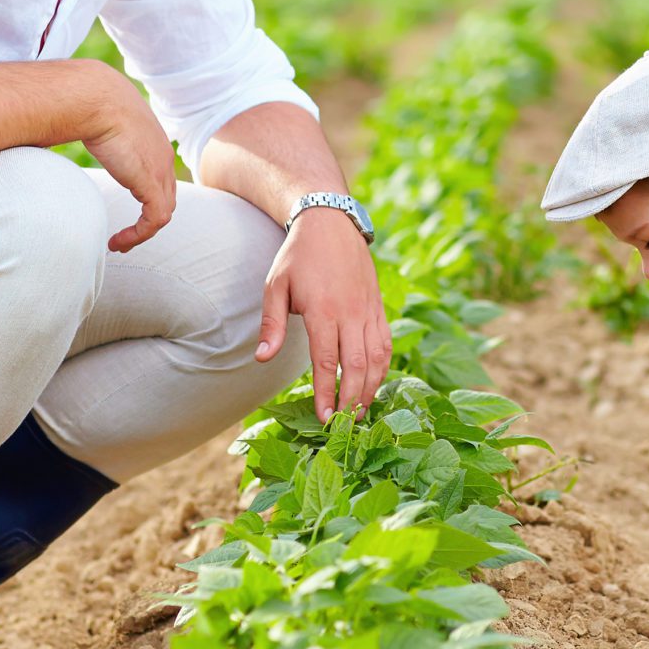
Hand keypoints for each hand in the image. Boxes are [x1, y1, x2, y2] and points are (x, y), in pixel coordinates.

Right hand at [78, 68, 175, 251]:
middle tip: (125, 235)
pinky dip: (139, 235)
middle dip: (147, 218)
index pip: (160, 175)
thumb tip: (52, 132)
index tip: (126, 207)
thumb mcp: (92, 117)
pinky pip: (155, 219)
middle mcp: (162, 155)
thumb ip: (87, 128)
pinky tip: (117, 242)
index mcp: (151, 139)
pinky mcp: (151, 183)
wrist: (91, 95)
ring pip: (162, 212)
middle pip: (166, 195)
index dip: (146, 195)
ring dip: (141, 232)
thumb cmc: (81, 101)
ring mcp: (160, 169)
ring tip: (119, 244)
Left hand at [258, 207, 391, 421]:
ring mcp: (369, 310)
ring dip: (371, 388)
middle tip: (344, 425)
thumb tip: (262, 358)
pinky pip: (386, 344)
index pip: (327, 361)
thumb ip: (272, 324)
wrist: (331, 223)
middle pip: (357, 366)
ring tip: (361, 412)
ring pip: (377, 358)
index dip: (327, 393)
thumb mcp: (276, 285)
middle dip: (352, 399)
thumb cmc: (298, 256)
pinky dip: (383, 368)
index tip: (325, 418)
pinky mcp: (379, 307)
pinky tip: (375, 384)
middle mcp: (351, 312)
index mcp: (324, 310)